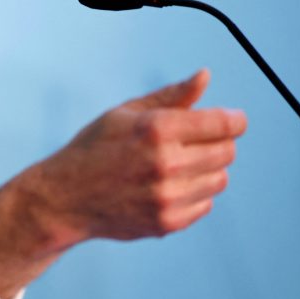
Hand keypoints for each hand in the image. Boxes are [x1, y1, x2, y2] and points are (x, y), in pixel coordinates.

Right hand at [0, 69, 246, 298]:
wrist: (65, 197)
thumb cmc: (93, 148)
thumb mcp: (125, 113)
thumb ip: (171, 96)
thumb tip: (204, 76)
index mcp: (156, 129)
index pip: (223, 123)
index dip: (234, 119)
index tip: (233, 120)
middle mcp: (166, 163)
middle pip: (227, 151)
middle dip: (218, 142)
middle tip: (192, 142)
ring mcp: (168, 196)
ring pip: (220, 178)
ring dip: (207, 169)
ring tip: (176, 165)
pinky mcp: (169, 222)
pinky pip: (205, 203)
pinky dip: (194, 193)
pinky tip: (166, 186)